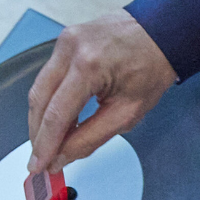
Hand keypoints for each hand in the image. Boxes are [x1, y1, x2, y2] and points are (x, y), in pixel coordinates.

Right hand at [26, 11, 177, 173]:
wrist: (161, 33)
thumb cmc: (151, 67)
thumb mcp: (127, 113)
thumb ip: (90, 139)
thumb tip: (61, 157)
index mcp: (89, 65)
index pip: (56, 114)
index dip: (44, 145)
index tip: (38, 166)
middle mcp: (71, 48)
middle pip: (39, 100)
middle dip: (38, 134)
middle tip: (41, 159)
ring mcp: (64, 40)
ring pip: (39, 88)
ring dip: (41, 119)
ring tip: (49, 143)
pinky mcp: (64, 40)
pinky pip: (48, 76)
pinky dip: (50, 100)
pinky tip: (57, 119)